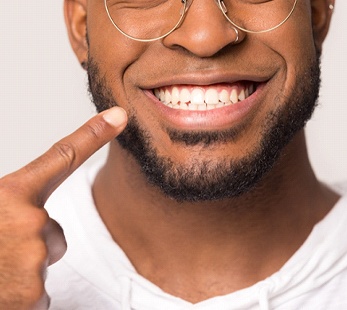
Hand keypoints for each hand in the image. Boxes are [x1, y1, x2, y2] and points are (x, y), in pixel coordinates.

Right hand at [0, 107, 126, 308]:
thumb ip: (13, 205)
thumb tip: (37, 217)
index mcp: (10, 194)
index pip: (62, 157)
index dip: (94, 135)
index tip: (120, 115)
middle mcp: (27, 220)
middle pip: (55, 234)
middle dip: (31, 246)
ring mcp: (32, 256)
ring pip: (46, 260)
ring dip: (24, 270)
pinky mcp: (32, 294)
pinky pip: (39, 292)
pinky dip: (20, 296)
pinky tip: (1, 292)